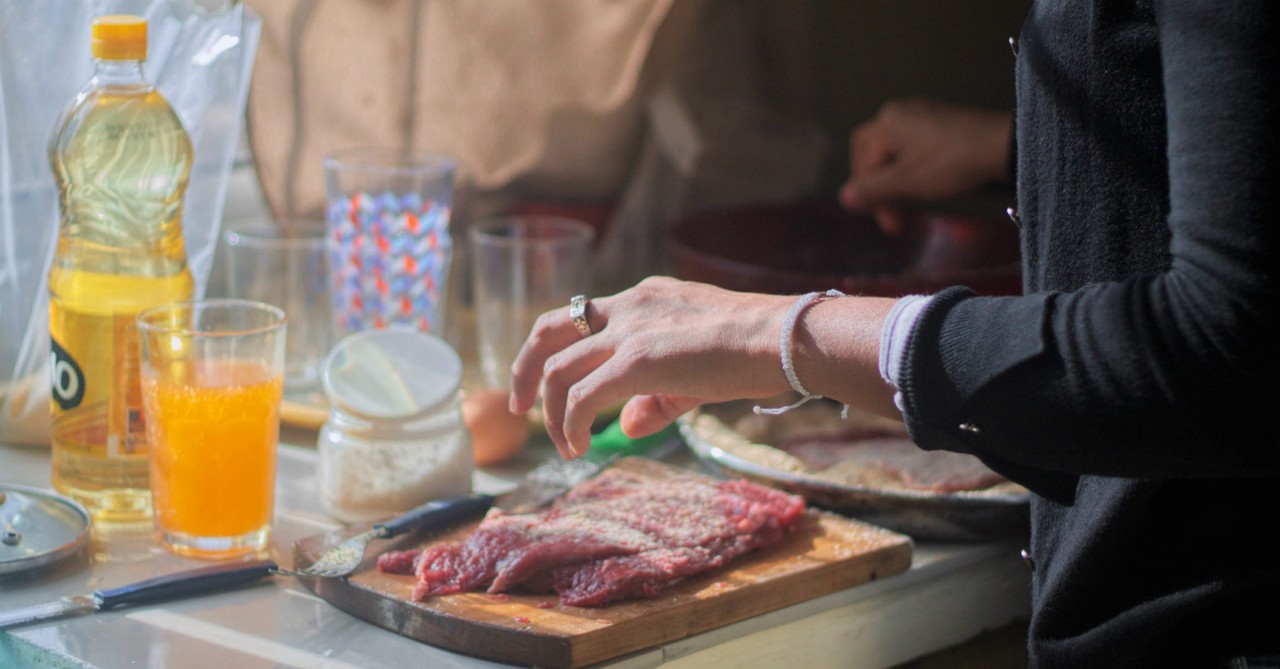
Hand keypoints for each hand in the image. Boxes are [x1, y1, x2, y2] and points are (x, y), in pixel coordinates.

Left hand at [508, 277, 793, 458]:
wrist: (778, 338)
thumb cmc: (751, 352)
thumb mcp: (695, 371)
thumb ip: (657, 398)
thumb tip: (630, 426)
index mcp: (642, 300)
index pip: (582, 316)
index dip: (557, 350)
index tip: (548, 381)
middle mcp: (627, 308)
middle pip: (549, 330)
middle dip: (525, 368)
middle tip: (518, 404)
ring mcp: (629, 332)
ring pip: (560, 371)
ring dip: (552, 413)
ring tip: (563, 445)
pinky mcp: (636, 361)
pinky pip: (583, 397)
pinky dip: (571, 425)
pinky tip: (579, 447)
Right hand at [839, 99, 1012, 232]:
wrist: (1002, 145)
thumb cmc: (950, 163)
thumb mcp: (907, 181)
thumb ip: (873, 189)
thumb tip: (843, 197)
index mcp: (886, 123)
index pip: (861, 161)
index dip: (867, 194)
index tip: (887, 221)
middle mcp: (898, 112)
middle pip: (873, 153)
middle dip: (878, 186)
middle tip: (892, 215)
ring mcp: (920, 113)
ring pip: (893, 151)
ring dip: (895, 180)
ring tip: (908, 203)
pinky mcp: (939, 120)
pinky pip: (912, 145)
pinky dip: (910, 168)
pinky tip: (924, 183)